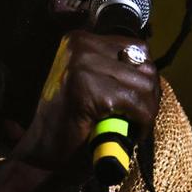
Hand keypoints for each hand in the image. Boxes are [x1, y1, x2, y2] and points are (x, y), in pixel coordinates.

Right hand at [10, 30, 159, 171]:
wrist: (41, 151)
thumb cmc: (68, 121)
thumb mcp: (89, 82)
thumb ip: (112, 68)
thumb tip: (150, 69)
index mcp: (80, 40)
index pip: (136, 47)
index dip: (144, 76)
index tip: (141, 99)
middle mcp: (80, 46)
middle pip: (144, 64)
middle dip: (149, 95)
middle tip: (141, 117)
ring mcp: (83, 66)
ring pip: (145, 85)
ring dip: (147, 111)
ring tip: (135, 127)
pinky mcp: (90, 91)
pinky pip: (137, 105)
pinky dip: (142, 123)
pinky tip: (132, 134)